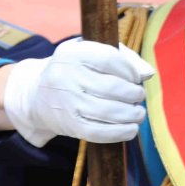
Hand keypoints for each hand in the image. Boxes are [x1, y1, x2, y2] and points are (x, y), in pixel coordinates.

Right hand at [1, 39, 153, 145]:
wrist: (36, 94)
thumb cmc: (75, 70)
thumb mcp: (92, 53)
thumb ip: (124, 57)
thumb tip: (148, 74)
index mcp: (72, 53)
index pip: (110, 58)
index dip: (130, 70)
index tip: (137, 78)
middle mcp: (65, 76)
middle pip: (112, 87)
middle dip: (134, 94)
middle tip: (138, 96)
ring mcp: (65, 102)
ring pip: (108, 111)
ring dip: (132, 114)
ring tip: (138, 112)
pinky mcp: (68, 125)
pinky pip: (98, 132)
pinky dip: (120, 132)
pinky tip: (131, 128)